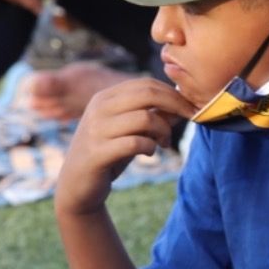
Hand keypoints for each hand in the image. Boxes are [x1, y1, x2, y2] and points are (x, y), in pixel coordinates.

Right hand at [55, 79, 193, 216]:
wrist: (77, 185)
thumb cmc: (109, 154)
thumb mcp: (130, 131)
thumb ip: (152, 117)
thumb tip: (182, 105)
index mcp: (105, 97)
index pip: (145, 84)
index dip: (173, 93)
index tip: (191, 106)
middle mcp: (99, 108)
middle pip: (148, 94)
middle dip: (176, 105)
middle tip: (189, 118)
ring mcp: (97, 130)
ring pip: (145, 118)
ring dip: (164, 131)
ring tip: (164, 143)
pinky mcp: (97, 153)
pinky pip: (135, 143)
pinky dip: (150, 147)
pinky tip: (149, 152)